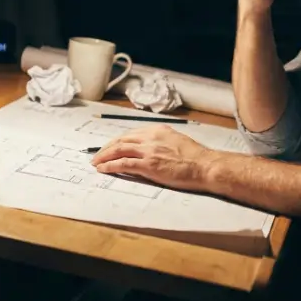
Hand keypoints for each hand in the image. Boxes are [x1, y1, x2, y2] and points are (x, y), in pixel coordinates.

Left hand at [91, 125, 218, 192]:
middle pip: (121, 140)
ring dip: (104, 156)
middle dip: (106, 148)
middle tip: (97, 155)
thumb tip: (152, 150)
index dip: (117, 141)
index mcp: (158, 131)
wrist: (205, 166)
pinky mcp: (148, 165)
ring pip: (119, 149)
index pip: (131, 134)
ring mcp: (149, 151)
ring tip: (95, 162)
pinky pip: (123, 163)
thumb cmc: (196, 157)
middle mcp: (151, 137)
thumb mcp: (177, 142)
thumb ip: (162, 143)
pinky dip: (110, 166)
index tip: (110, 147)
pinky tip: (103, 169)